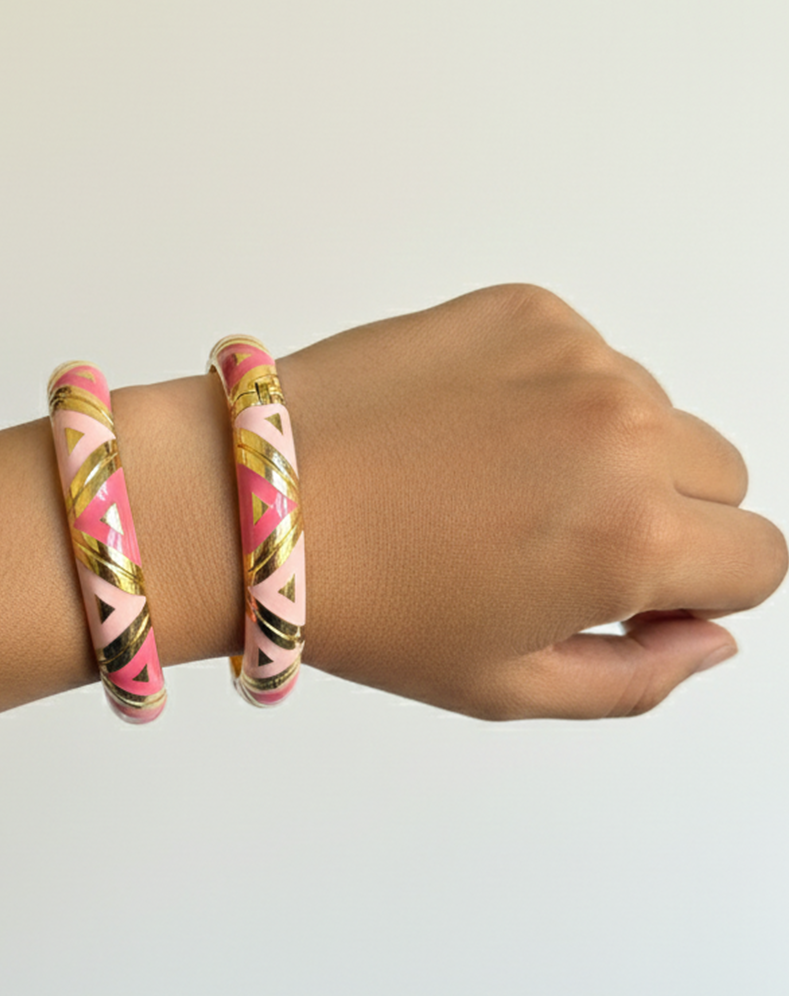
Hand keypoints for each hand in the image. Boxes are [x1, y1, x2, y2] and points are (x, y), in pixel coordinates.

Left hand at [275, 283, 786, 717]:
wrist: (256, 502)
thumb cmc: (364, 601)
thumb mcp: (507, 685)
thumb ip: (638, 678)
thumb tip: (708, 639)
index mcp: (631, 538)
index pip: (760, 560)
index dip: (702, 589)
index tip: (637, 591)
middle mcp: (622, 433)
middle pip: (721, 477)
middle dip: (666, 516)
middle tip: (555, 540)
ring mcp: (576, 359)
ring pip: (657, 411)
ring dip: (609, 450)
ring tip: (494, 484)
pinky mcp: (527, 310)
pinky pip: (589, 359)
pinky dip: (553, 394)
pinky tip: (471, 433)